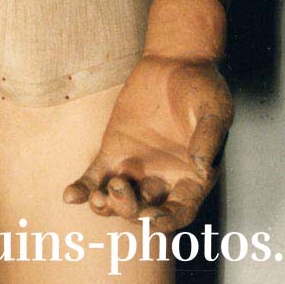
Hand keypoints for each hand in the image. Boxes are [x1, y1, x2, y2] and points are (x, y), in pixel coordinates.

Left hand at [63, 53, 232, 231]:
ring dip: (105, 206)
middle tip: (118, 188)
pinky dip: (83, 190)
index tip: (150, 219)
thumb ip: (208, 138)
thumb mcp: (214, 109)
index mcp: (190, 178)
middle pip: (143, 211)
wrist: (175, 61)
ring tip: (97, 197)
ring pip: (117, 201)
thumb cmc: (202, 87)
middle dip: (129, 209)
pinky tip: (70, 195)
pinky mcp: (113, 152)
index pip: (179, 213)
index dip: (165, 222)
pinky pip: (95, 178)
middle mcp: (162, 179)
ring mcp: (136, 167)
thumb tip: (203, 168)